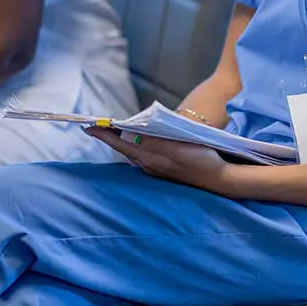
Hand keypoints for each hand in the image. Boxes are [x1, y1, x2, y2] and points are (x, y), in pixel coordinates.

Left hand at [85, 127, 228, 190]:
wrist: (218, 179)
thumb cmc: (201, 159)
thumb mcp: (177, 146)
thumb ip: (154, 140)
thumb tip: (131, 134)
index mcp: (150, 157)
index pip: (120, 144)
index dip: (104, 134)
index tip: (88, 126)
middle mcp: (148, 165)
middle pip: (123, 149)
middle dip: (110, 137)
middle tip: (96, 126)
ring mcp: (156, 169)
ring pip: (132, 153)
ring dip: (121, 142)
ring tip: (113, 131)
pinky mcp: (164, 170)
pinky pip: (142, 156)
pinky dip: (134, 147)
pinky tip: (137, 142)